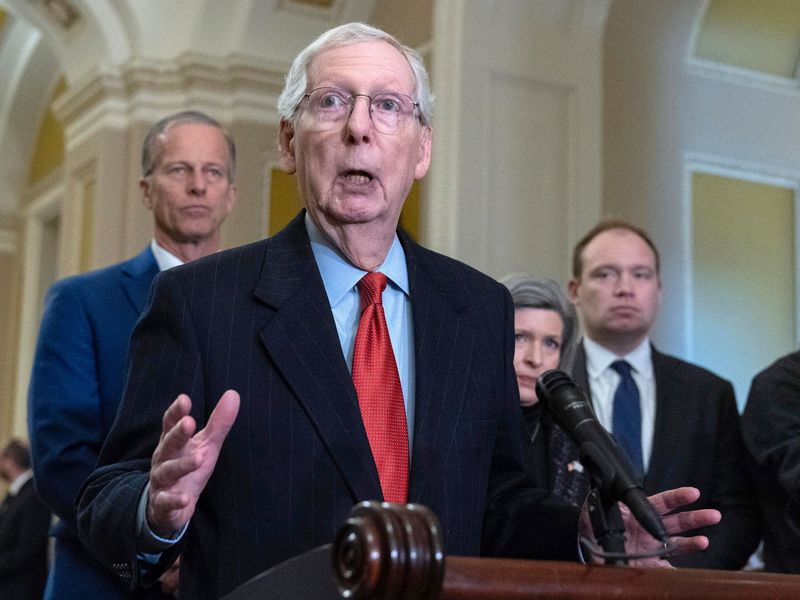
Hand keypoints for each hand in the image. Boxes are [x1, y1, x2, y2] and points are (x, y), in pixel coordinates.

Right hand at [146, 391, 239, 537]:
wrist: (169, 506)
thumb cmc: (189, 466)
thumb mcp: (206, 444)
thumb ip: (218, 422)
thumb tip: (233, 394)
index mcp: (172, 442)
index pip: (170, 424)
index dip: (176, 412)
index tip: (184, 399)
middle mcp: (164, 459)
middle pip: (168, 444)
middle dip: (177, 434)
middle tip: (189, 422)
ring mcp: (162, 481)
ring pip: (167, 471)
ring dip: (181, 465)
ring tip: (198, 459)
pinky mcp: (163, 503)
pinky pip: (166, 502)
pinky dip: (174, 500)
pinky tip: (185, 498)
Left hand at [579, 487, 720, 566]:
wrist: (591, 554)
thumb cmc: (594, 531)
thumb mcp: (593, 513)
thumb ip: (598, 502)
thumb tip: (600, 491)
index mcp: (638, 513)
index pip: (661, 502)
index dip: (677, 497)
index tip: (693, 493)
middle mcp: (649, 529)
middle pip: (677, 521)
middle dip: (696, 517)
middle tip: (713, 515)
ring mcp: (653, 547)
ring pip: (678, 543)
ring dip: (693, 542)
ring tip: (704, 541)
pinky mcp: (651, 565)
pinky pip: (668, 568)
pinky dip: (678, 571)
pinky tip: (688, 573)